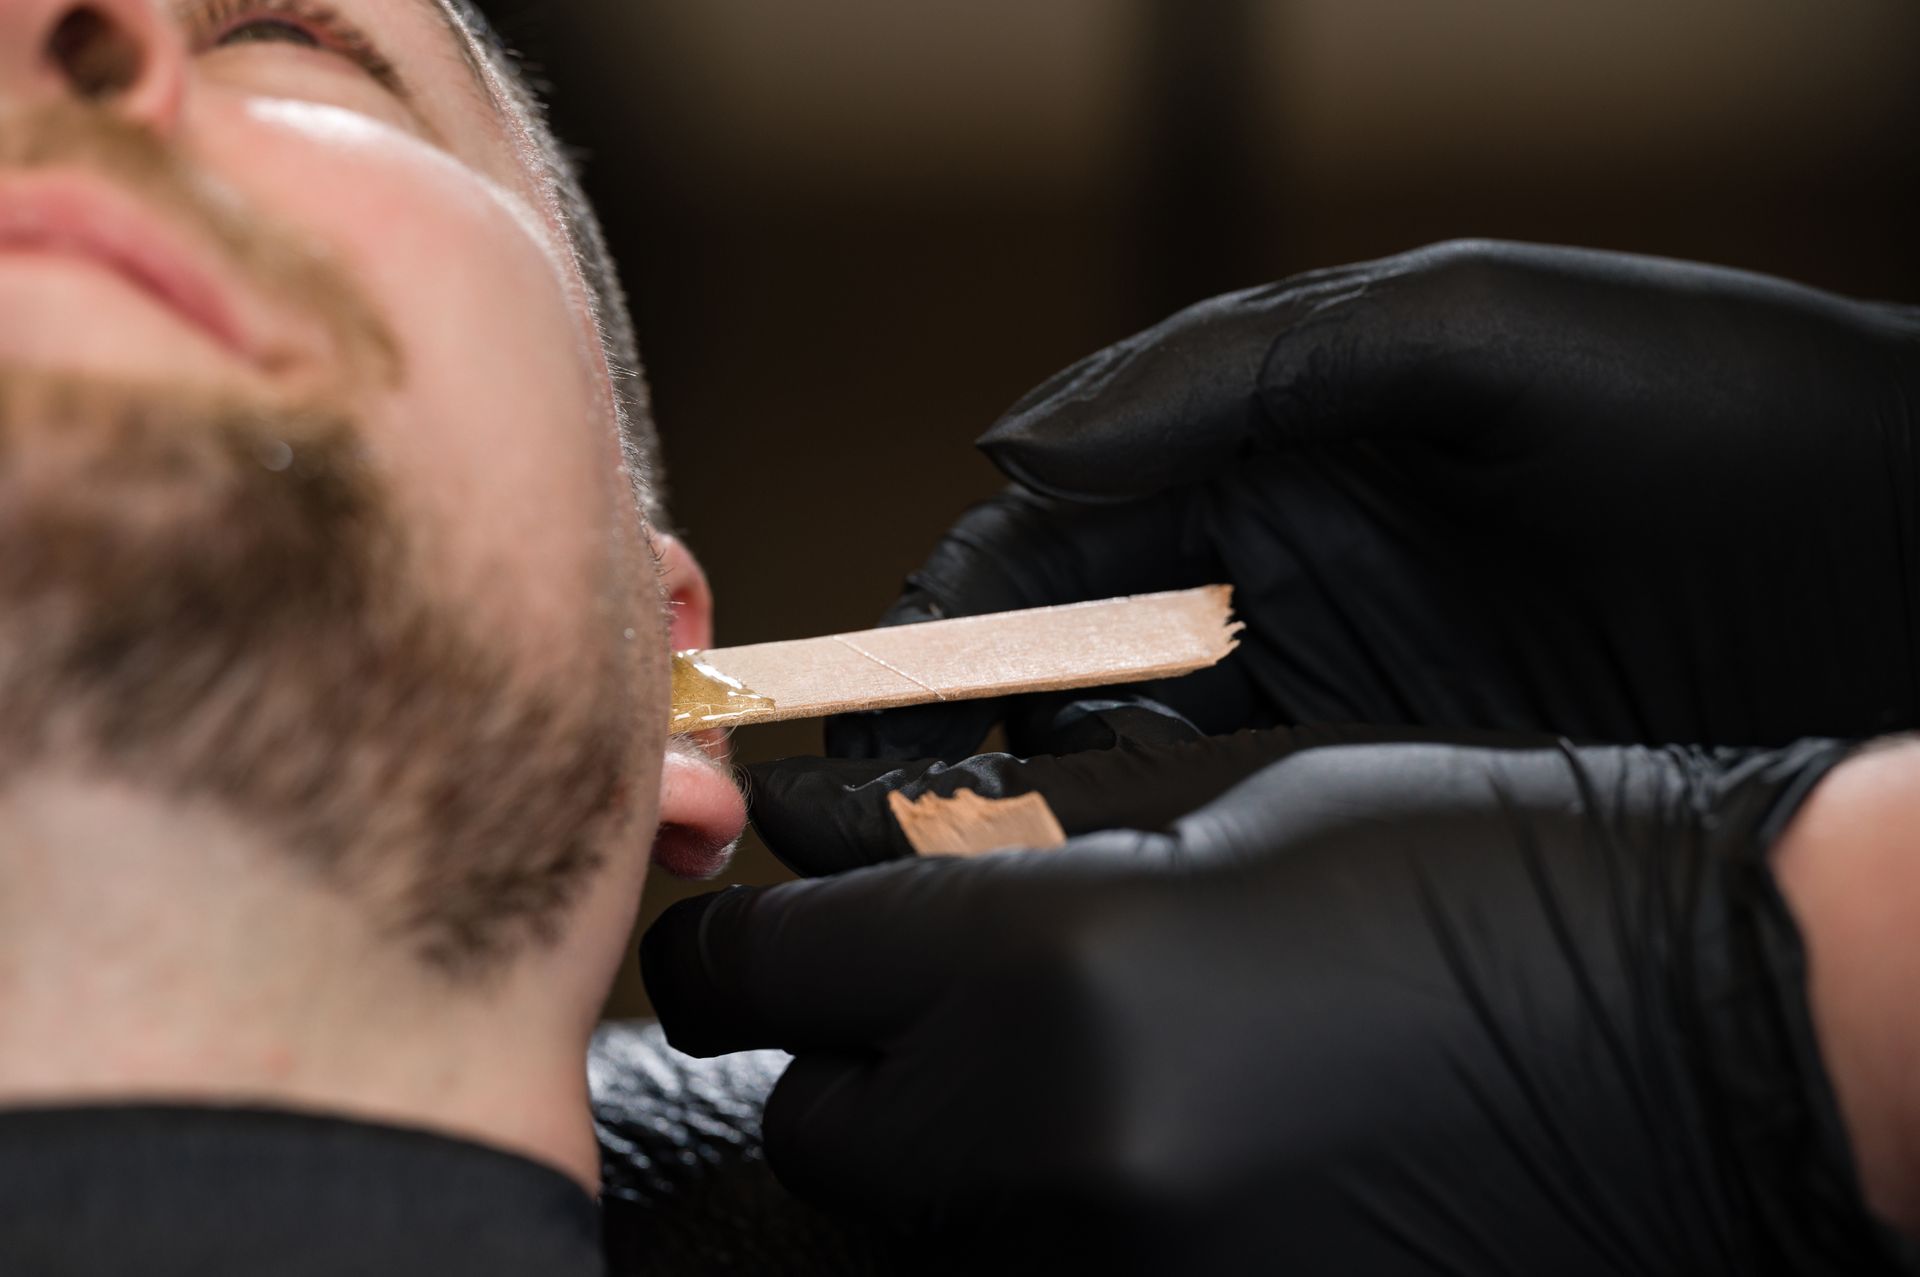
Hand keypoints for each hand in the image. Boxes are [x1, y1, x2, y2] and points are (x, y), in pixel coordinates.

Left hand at [642, 722, 1900, 1273]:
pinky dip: (1050, 1218)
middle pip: (826, 1131)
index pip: (773, 976)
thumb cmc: (1471, 867)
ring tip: (1069, 1073)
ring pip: (924, 1227)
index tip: (741, 942)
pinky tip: (1155, 1147)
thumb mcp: (1215, 811)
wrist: (1701, 1029)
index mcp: (1058, 968)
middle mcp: (1062, 1151)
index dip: (738, 950)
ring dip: (950, 1154)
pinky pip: (1038, 1274)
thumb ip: (1013, 853)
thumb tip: (863, 877)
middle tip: (927, 1008)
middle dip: (848, 1064)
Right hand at [829, 240, 1919, 760]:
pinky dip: (1144, 853)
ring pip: (1121, 755)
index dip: (942, 613)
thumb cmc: (1708, 400)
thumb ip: (1231, 371)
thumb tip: (1016, 451)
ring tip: (943, 865)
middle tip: (864, 808)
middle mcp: (1272, 570)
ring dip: (1023, 807)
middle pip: (1057, 659)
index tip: (865, 693)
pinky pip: (1233, 820)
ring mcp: (1329, 680)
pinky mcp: (1397, 776)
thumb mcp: (1463, 335)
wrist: (1900, 547)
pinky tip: (1091, 886)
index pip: (1049, 534)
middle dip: (947, 730)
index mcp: (1258, 449)